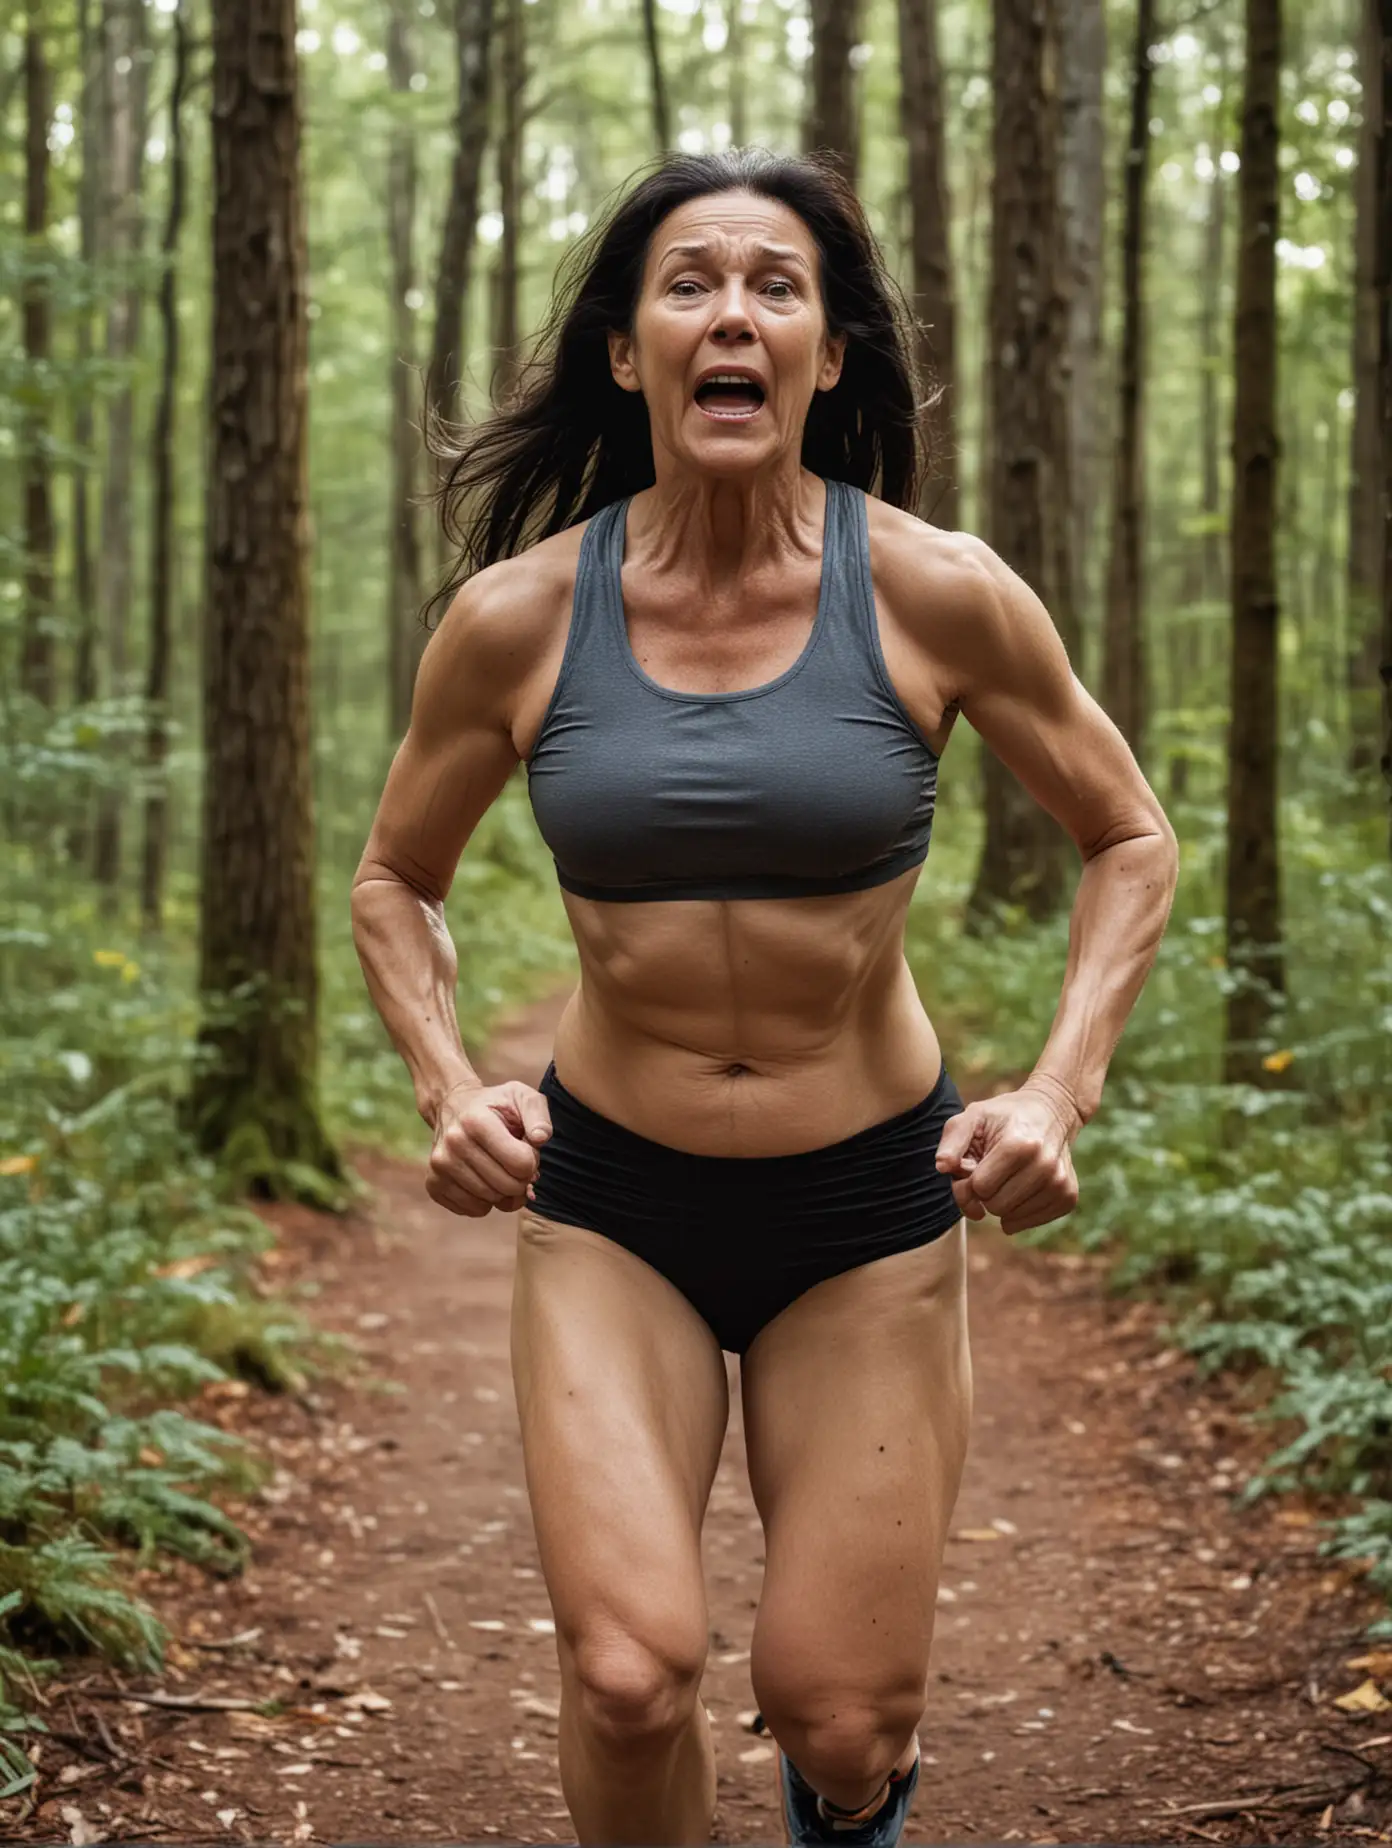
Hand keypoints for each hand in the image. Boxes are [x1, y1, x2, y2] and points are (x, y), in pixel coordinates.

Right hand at [426, 1079, 552, 1217]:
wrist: (453, 1107)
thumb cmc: (495, 1105)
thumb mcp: (521, 1097)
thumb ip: (538, 1115)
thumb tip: (541, 1139)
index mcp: (475, 1121)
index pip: (521, 1164)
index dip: (532, 1160)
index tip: (526, 1149)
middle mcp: (453, 1143)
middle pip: (507, 1186)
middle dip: (522, 1179)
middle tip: (518, 1164)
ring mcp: (440, 1166)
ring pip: (491, 1201)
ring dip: (505, 1192)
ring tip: (502, 1170)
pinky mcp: (434, 1184)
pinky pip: (473, 1210)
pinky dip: (487, 1202)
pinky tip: (486, 1180)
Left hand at [934, 1083, 1080, 1235]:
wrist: (1053, 1111)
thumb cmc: (1006, 1116)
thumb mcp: (974, 1115)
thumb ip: (953, 1140)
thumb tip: (943, 1166)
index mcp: (1020, 1145)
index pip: (981, 1188)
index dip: (970, 1179)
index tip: (976, 1163)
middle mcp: (1045, 1166)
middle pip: (995, 1206)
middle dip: (985, 1193)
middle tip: (991, 1171)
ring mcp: (1060, 1183)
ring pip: (1011, 1218)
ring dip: (1000, 1202)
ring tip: (1007, 1176)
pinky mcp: (1069, 1197)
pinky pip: (1029, 1223)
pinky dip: (1017, 1212)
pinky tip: (1020, 1189)